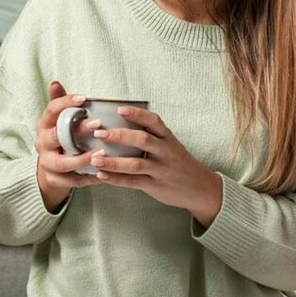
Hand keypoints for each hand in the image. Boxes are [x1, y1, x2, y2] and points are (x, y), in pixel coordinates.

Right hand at [35, 81, 101, 212]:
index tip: (85, 98)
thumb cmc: (61, 136)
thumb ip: (60, 102)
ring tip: (101, 154)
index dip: (66, 102)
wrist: (50, 168)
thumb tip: (54, 82)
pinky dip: (86, 178)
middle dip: (77, 131)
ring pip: (62, 162)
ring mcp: (47, 162)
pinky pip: (70, 180)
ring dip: (82, 159)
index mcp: (44, 124)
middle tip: (98, 125)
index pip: (51, 110)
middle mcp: (42, 142)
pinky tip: (102, 174)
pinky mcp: (53, 179)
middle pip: (56, 136)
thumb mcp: (59, 119)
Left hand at [90, 106, 222, 227]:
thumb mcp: (170, 144)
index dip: (137, 114)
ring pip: (136, 164)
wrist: (200, 188)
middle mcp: (166, 152)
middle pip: (143, 140)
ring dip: (113, 161)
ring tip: (95, 158)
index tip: (119, 109)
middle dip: (120, 136)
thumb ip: (152, 135)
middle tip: (99, 133)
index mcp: (168, 138)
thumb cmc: (179, 162)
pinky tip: (102, 175)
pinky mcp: (155, 186)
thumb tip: (121, 123)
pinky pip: (133, 182)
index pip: (153, 121)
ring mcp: (161, 170)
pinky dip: (116, 179)